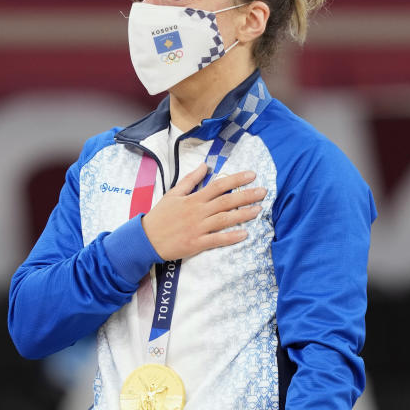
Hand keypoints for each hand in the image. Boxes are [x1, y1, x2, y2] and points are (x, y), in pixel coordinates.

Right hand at [142, 166, 265, 260]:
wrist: (146, 238)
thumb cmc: (161, 216)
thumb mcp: (173, 193)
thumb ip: (191, 180)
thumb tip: (205, 166)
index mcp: (194, 198)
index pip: (219, 185)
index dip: (236, 179)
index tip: (252, 175)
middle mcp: (198, 211)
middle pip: (226, 201)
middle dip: (246, 195)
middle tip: (263, 192)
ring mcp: (198, 228)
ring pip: (224, 219)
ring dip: (243, 215)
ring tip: (258, 210)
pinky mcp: (196, 243)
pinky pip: (216, 240)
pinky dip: (230, 237)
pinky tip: (244, 234)